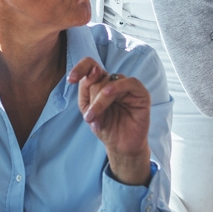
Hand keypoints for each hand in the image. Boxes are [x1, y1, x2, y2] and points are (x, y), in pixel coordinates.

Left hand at [68, 57, 151, 185]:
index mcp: (101, 83)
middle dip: (91, 97)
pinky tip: (108, 95)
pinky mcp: (141, 93)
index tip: (71, 79)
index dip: (80, 68)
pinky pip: (129, 83)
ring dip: (99, 99)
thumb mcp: (89, 111)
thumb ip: (87, 91)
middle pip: (97, 77)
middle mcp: (114, 82)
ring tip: (95, 116)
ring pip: (110, 81)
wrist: (121, 147)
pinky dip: (116, 88)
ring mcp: (128, 86)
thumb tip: (93, 73)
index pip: (91, 65)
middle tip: (89, 116)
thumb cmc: (106, 127)